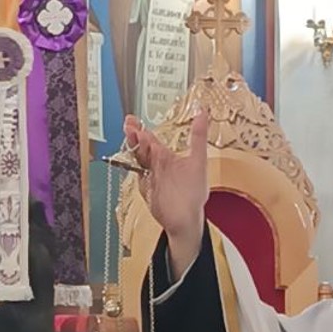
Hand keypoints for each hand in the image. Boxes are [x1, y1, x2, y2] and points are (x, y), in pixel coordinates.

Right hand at [123, 111, 210, 276]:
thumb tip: (204, 112)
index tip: (133, 120)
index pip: (151, 139)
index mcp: (167, 157)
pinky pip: (136, 174)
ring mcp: (149, 176)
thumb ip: (198, 136)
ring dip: (133, 148)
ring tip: (130, 136)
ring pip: (137, 159)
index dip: (141, 129)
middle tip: (128, 125)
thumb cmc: (194, 192)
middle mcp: (157, 165)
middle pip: (141, 147)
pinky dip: (132, 167)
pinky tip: (130, 158)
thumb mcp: (198, 161)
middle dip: (133, 135)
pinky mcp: (145, 188)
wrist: (186, 219)